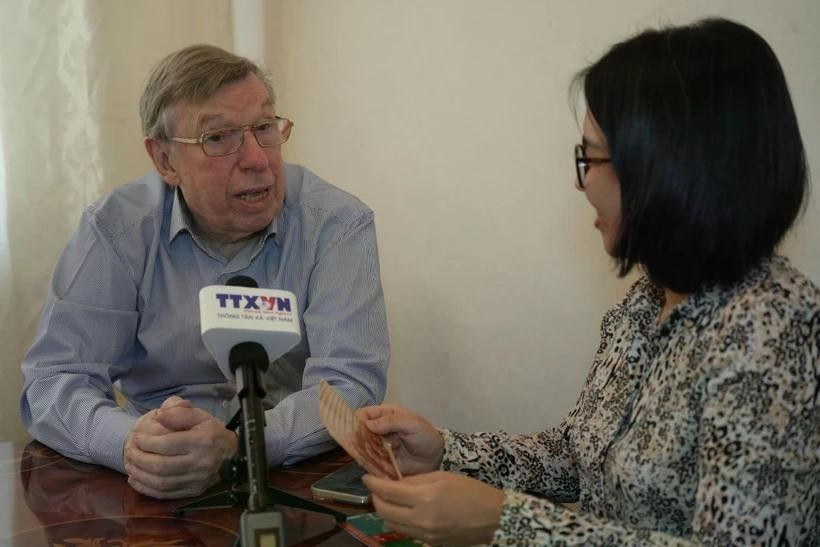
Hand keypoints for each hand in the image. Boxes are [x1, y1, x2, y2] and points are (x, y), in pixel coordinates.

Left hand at [123, 396, 237, 498]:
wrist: (233, 454)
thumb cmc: (213, 432)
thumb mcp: (200, 416)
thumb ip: (180, 413)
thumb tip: (160, 416)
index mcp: (202, 441)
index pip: (168, 444)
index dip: (147, 442)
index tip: (137, 437)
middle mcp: (200, 462)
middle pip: (161, 465)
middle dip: (140, 459)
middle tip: (129, 451)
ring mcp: (197, 480)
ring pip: (161, 482)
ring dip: (140, 475)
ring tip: (129, 465)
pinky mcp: (193, 491)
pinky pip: (166, 494)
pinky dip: (147, 489)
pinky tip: (136, 480)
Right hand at [356, 404, 443, 475]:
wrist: (437, 458)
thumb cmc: (426, 436)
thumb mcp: (412, 424)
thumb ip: (392, 422)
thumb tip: (369, 424)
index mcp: (386, 415)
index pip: (365, 414)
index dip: (356, 420)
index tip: (353, 428)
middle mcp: (379, 431)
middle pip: (360, 432)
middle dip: (358, 438)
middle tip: (363, 444)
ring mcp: (379, 447)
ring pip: (363, 447)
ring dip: (364, 451)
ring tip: (369, 456)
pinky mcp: (381, 462)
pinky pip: (370, 462)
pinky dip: (369, 463)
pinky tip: (372, 465)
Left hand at [362, 471, 503, 545]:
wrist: (492, 517)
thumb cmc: (469, 490)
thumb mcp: (442, 476)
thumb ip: (415, 480)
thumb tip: (395, 482)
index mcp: (424, 498)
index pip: (388, 491)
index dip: (373, 483)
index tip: (367, 477)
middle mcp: (421, 519)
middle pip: (384, 511)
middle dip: (376, 498)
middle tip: (376, 488)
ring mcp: (424, 535)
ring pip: (392, 525)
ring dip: (385, 511)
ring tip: (389, 499)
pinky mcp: (429, 544)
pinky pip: (406, 532)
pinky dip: (400, 521)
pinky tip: (405, 511)